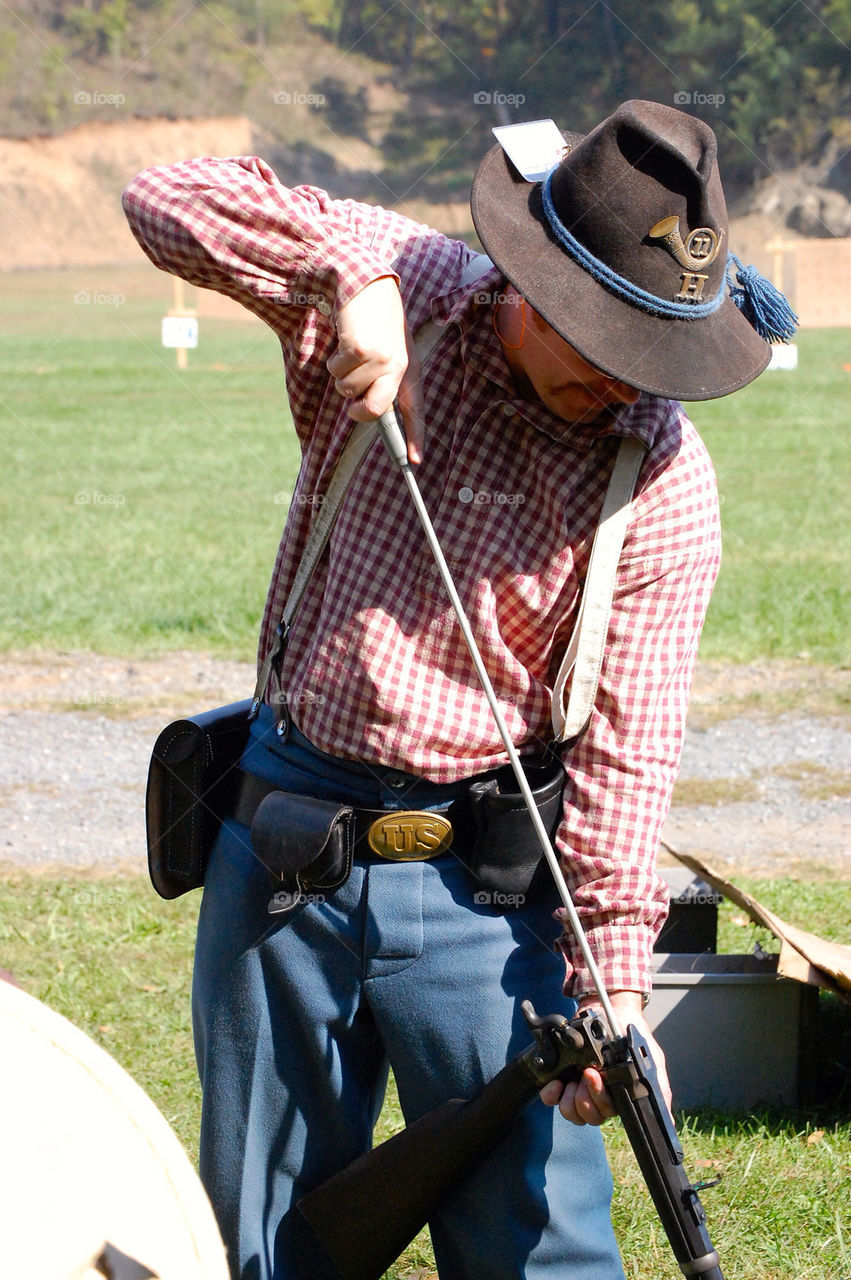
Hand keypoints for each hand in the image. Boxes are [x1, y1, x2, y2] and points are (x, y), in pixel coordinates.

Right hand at [326, 276, 425, 463]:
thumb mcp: (388, 349)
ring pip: (348, 391)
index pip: (414, 410)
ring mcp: (380, 359)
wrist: (365, 284)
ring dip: (341, 376)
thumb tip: (366, 411)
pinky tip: (344, 340)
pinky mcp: (360, 350)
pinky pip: (336, 373)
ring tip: (351, 352)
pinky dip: (333, 361)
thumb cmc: (374, 321)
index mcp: (409, 369)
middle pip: (372, 412)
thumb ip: (383, 379)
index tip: (414, 463)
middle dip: (355, 411)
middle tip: (351, 401)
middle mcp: (398, 367)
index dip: (415, 438)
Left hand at [539, 990, 672, 1126]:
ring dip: (569, 1099)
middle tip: (586, 1074)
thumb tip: (669, 1123)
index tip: (594, 1079)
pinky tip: (556, 1083)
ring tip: (574, 1078)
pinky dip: (551, 1094)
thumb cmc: (633, 1035)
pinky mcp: (561, 1075)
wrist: (612, 1009)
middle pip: (588, 1116)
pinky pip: (551, 1097)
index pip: (605, 1114)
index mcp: (616, 1096)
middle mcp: (596, 1095)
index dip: (598, 1102)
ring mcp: (577, 1086)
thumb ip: (660, 1090)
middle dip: (585, 1100)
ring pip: (570, 1111)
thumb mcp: (652, 1061)